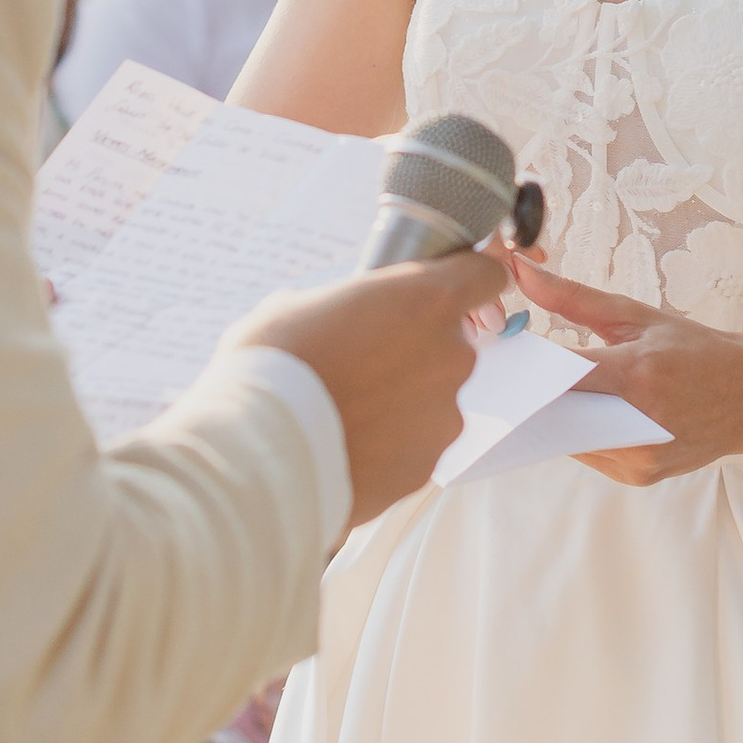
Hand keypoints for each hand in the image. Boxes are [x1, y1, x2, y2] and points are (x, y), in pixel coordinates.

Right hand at [229, 251, 503, 527]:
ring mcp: (443, 416)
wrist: (258, 453)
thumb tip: (336, 313)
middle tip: (360, 359)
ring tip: (344, 411)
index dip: (465, 280)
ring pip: (431, 398)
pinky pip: (413, 445)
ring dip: (400, 400)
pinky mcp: (425, 466)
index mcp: (427, 301)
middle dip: (413, 349)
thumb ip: (342, 304)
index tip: (442, 290)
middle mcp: (450, 356)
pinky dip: (388, 444)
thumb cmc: (273, 365)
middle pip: (450, 344)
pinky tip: (345, 444)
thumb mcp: (298, 304)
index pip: (484, 275)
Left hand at [506, 254, 742, 484]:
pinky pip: (589, 455)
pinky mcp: (640, 477)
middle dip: (534, 396)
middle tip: (507, 378)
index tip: (500, 359)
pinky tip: (581, 414)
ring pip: (569, 439)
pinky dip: (579, 434)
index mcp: (638, 374)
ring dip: (554, 418)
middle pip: (559, 414)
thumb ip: (572, 298)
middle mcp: (638, 423)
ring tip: (539, 392)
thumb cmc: (695, 350)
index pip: (563, 377)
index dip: (527, 370)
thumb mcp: (637, 315)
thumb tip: (521, 271)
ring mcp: (640, 458)